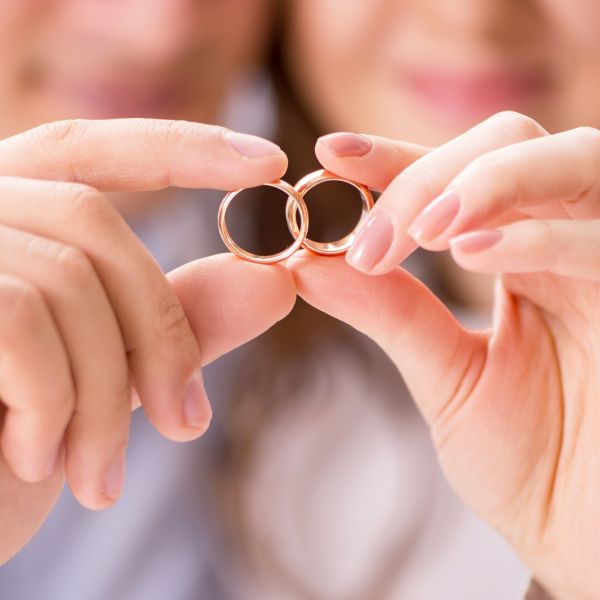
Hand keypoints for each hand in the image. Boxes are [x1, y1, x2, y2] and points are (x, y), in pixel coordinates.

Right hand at [0, 119, 295, 563]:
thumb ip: (181, 322)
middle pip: (94, 227)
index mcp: (5, 224)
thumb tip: (276, 282)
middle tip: (186, 424)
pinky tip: (37, 461)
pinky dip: (54, 404)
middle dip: (160, 333)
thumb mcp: (103, 376)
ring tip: (99, 476)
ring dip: (104, 395)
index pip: (94, 153)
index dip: (183, 148)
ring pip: (67, 281)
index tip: (270, 163)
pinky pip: (23, 320)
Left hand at [290, 112, 599, 599]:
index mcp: (517, 256)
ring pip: (570, 161)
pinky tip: (471, 255)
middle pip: (509, 143)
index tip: (331, 155)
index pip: (453, 177)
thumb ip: (390, 314)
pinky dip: (535, 236)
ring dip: (481, 185)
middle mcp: (565, 242)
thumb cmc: (531, 462)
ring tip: (424, 233)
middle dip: (430, 175)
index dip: (393, 158)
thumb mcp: (446, 378)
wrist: (587, 534)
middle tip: (371, 241)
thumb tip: (306, 264)